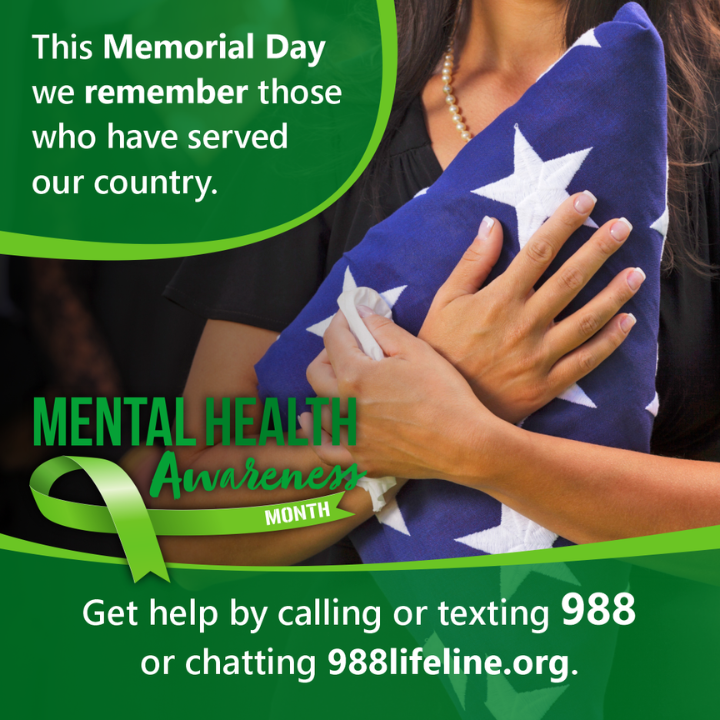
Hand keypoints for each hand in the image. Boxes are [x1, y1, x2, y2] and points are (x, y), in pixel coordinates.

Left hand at [303, 309, 501, 483]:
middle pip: (317, 373)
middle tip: (351, 347)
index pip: (333, 340)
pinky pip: (324, 448)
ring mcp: (350, 438)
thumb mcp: (417, 351)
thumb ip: (383, 329)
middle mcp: (344, 408)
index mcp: (356, 377)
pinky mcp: (360, 460)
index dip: (341, 322)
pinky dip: (316, 432)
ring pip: (318, 408)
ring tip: (344, 380)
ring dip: (327, 388)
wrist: (465, 445)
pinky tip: (313, 419)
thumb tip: (361, 314)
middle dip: (329, 353)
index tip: (351, 317)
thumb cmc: (446, 396)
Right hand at [418, 191, 643, 423]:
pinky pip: (586, 360)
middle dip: (600, 248)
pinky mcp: (547, 384)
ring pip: (587, 319)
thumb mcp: (444, 302)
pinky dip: (610, 341)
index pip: (539, 251)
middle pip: (571, 279)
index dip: (564, 222)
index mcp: (499, 299)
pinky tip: (627, 322)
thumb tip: (492, 224)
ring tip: (637, 273)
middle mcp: (525, 323)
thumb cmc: (441, 350)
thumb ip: (471, 263)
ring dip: (616, 294)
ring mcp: (539, 355)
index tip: (585, 199)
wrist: (443, 409)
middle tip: (624, 226)